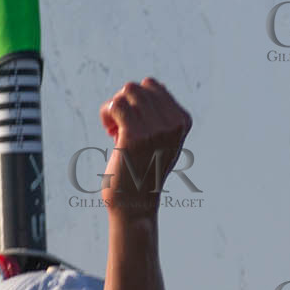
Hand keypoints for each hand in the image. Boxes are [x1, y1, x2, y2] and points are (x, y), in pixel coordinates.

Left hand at [98, 77, 191, 217]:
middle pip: (138, 87)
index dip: (137, 102)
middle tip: (121, 128)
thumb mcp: (163, 140)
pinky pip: (115, 104)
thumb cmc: (143, 173)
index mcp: (182, 121)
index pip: (154, 86)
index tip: (135, 125)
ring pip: (127, 92)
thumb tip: (150, 83)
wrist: (135, 205)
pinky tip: (110, 132)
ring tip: (115, 131)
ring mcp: (155, 129)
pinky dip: (107, 114)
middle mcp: (173, 124)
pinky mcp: (135, 136)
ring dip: (114, 108)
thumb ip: (162, 114)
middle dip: (124, 103)